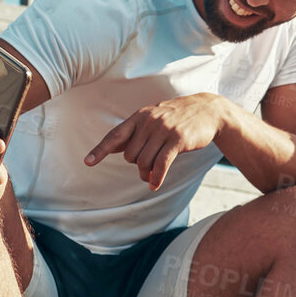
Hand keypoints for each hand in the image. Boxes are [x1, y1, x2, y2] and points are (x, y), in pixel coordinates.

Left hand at [85, 92, 232, 189]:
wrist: (207, 110)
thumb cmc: (178, 118)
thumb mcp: (154, 118)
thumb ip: (136, 133)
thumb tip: (115, 149)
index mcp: (139, 116)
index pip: (115, 135)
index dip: (100, 150)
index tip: (88, 162)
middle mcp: (149, 121)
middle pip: (131, 155)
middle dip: (137, 166)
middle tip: (147, 168)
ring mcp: (163, 130)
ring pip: (144, 162)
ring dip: (147, 174)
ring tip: (152, 177)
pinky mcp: (177, 140)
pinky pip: (161, 165)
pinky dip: (157, 178)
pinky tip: (156, 185)